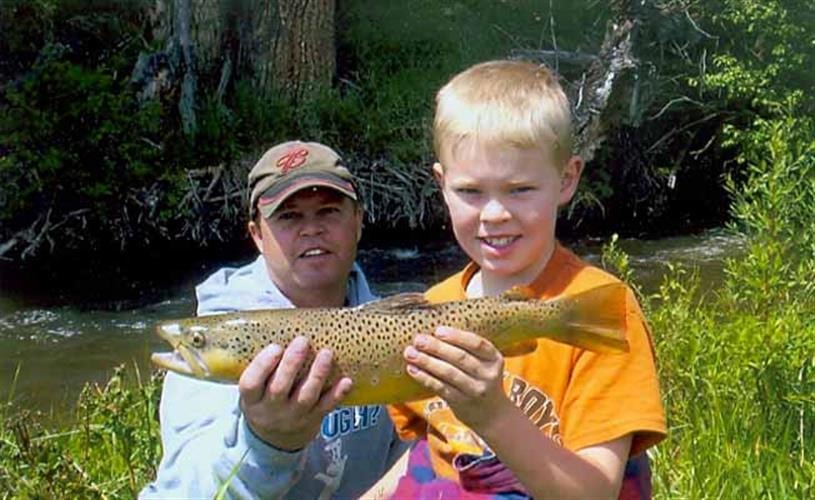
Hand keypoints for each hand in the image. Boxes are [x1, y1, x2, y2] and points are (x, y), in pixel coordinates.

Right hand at [239, 336, 351, 450]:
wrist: (274, 439)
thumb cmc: (264, 400)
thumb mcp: (254, 388)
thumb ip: (263, 367)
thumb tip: (281, 326)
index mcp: (252, 399)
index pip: (251, 384)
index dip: (262, 365)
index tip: (275, 347)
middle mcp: (271, 410)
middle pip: (280, 388)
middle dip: (292, 364)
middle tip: (303, 341)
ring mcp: (293, 417)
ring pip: (305, 397)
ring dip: (317, 374)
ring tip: (326, 353)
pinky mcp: (313, 420)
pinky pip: (326, 408)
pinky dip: (337, 395)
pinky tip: (346, 380)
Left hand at [403, 326, 511, 430]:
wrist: (492, 415)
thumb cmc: (481, 379)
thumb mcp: (484, 363)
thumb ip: (467, 349)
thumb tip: (435, 332)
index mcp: (494, 359)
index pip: (477, 344)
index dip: (457, 336)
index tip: (438, 330)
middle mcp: (487, 375)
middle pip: (460, 358)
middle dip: (436, 347)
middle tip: (418, 339)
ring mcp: (474, 390)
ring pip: (448, 373)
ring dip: (427, 362)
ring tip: (410, 353)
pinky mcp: (461, 403)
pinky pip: (440, 387)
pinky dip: (425, 378)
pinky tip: (413, 369)